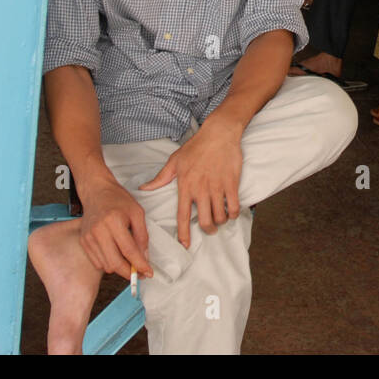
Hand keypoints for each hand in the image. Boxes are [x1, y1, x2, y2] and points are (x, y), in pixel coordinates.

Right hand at [76, 177, 151, 279]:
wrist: (96, 192)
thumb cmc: (118, 200)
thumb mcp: (137, 213)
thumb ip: (142, 235)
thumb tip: (144, 257)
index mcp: (114, 221)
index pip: (129, 251)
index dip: (140, 265)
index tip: (148, 273)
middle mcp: (99, 231)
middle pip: (115, 263)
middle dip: (129, 273)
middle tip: (139, 272)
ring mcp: (89, 237)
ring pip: (106, 266)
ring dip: (119, 268)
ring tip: (128, 261)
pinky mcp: (84, 241)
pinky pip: (97, 262)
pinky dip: (108, 263)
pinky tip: (116, 255)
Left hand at [141, 119, 243, 248]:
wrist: (219, 133)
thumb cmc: (196, 147)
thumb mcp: (175, 161)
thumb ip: (160, 178)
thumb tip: (144, 188)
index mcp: (185, 186)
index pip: (183, 216)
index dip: (184, 233)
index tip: (185, 245)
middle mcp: (201, 190)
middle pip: (205, 221)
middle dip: (208, 230)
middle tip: (210, 229)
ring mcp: (217, 187)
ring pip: (220, 216)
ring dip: (221, 222)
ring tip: (220, 219)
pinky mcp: (231, 183)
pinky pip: (234, 207)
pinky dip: (233, 214)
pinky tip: (231, 212)